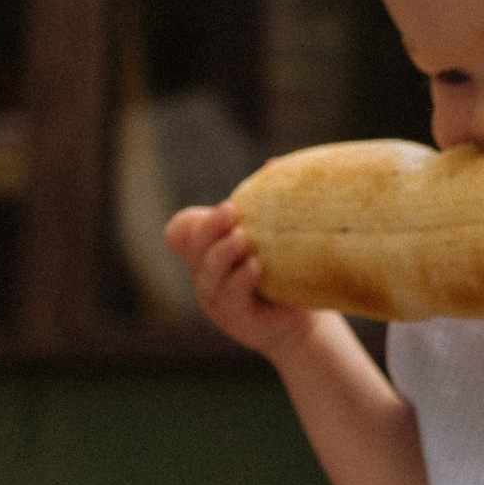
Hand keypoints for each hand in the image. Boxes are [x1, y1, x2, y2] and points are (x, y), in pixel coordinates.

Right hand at [164, 202, 319, 359]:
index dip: (189, 222)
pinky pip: (231, 297)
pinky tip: (255, 265)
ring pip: (209, 273)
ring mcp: (217, 300)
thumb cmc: (283, 276)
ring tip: (243, 236)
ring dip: (224, 252)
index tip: (224, 207)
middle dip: (211, 227)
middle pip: (195, 248)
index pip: (181, 234)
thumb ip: (267, 206)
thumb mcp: (272, 241)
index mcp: (207, 254)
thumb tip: (274, 163)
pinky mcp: (237, 319)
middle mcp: (206, 276)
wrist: (302, 321)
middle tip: (232, 210)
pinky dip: (241, 279)